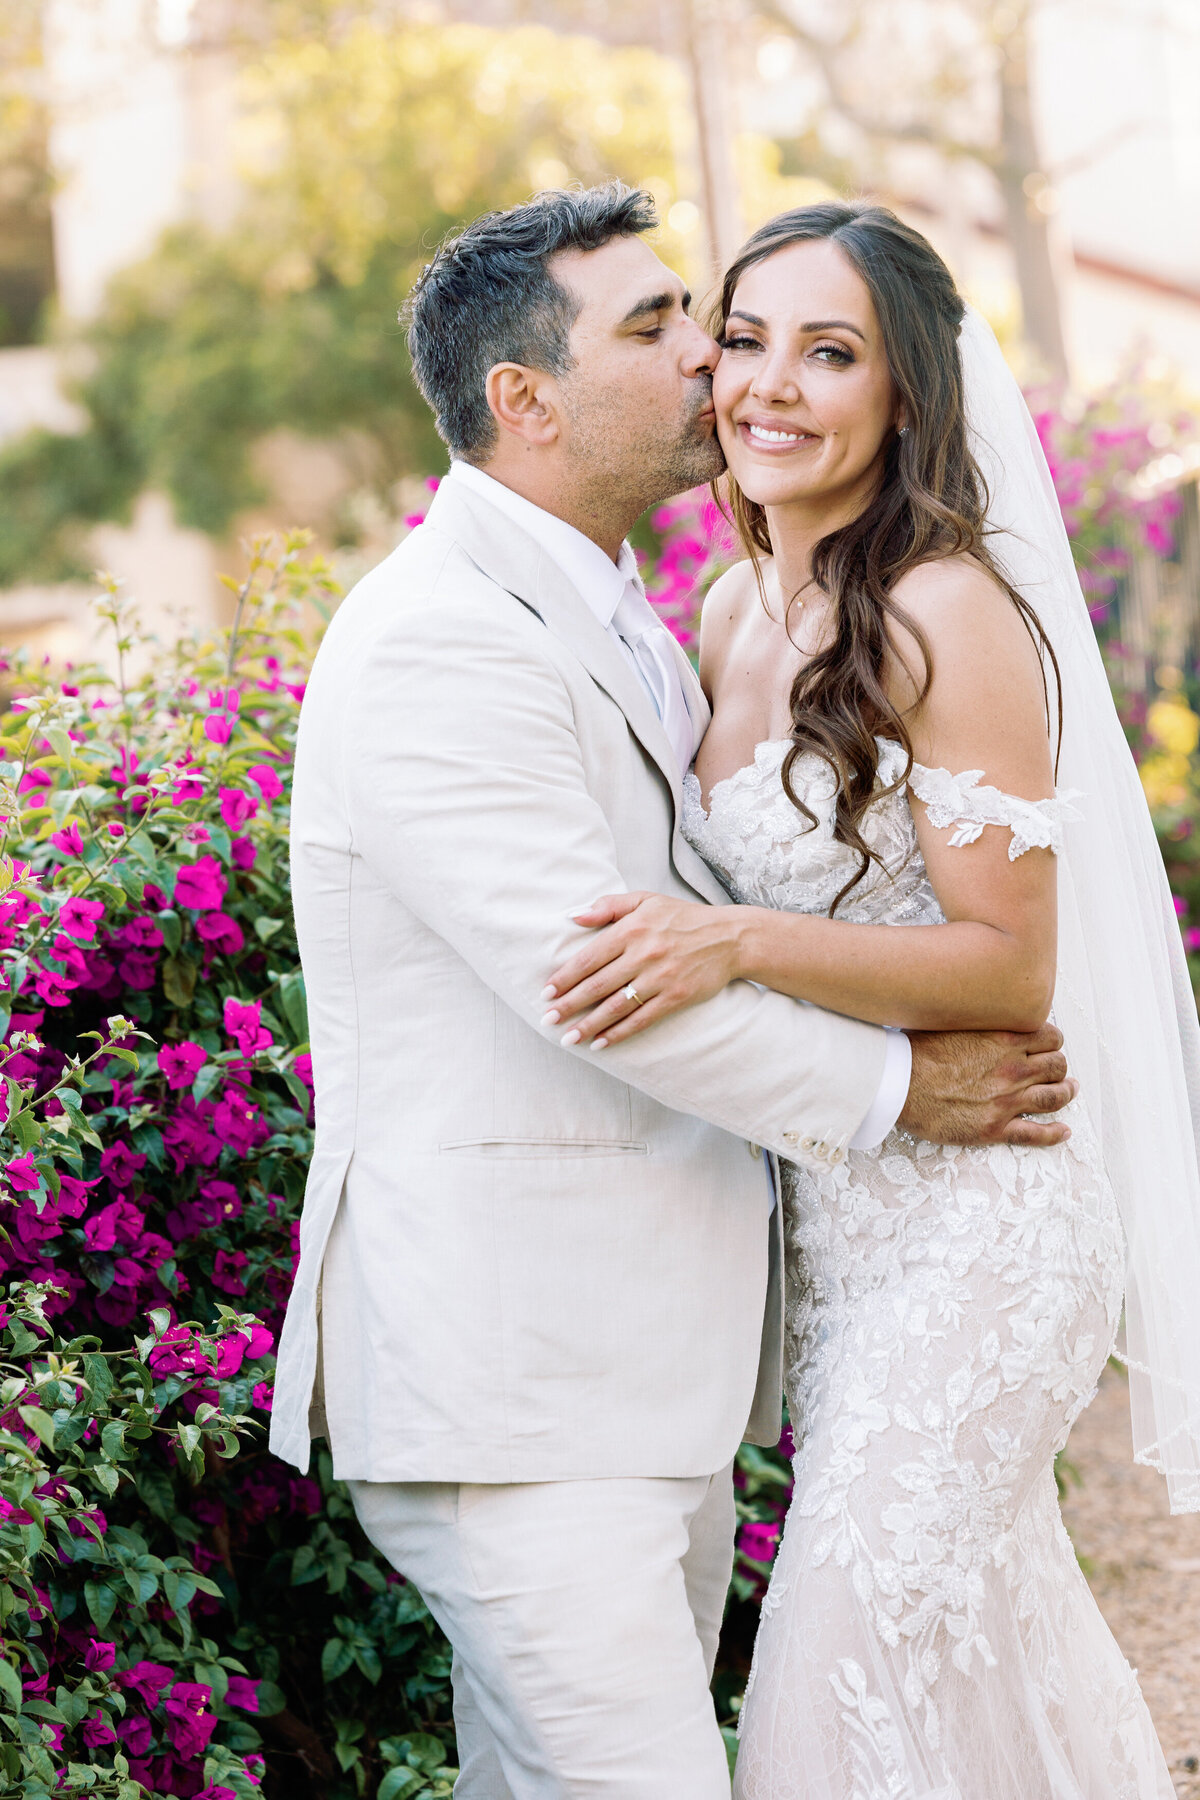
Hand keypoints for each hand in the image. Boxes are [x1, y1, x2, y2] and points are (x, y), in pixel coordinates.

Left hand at [542, 892, 742, 1046]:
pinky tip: (601, 1042)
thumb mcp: (646, 900)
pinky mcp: (676, 997)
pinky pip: (642, 1019)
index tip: (546, 993)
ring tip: (568, 1037)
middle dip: (569, 1005)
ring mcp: (660, 977)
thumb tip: (573, 916)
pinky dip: (619, 1033)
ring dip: (589, 1025)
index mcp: (631, 929)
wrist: (730, 938)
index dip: (564, 978)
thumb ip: (608, 905)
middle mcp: (643, 954)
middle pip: (597, 985)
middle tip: (548, 1020)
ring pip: (616, 1006)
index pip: (588, 958)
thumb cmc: (684, 918)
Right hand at [899, 1024, 1076, 1147]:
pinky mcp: (994, 1128)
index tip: (1047, 1045)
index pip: (1050, 1037)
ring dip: (1066, 1094)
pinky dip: (1055, 1134)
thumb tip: (983, 1008)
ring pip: (1054, 1097)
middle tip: (1057, 1069)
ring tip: (1069, 1091)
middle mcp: (1012, 1069)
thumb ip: (978, 1021)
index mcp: (1003, 1040)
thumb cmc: (916, 1051)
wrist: (897, 1084)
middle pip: (1057, 1066)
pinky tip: (1063, 1132)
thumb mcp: (952, 1021)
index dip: (1052, 1041)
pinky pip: (1036, 1134)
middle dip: (1060, 1066)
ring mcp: (1006, 1100)